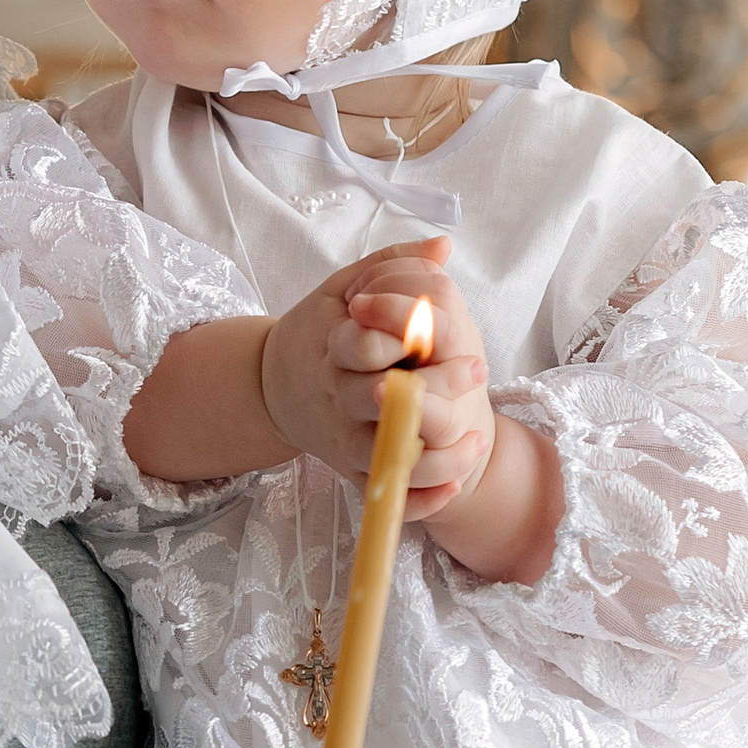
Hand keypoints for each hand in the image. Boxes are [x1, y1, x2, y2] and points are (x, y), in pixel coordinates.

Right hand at [260, 237, 492, 517]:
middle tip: (475, 368)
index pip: (364, 345)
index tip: (435, 322)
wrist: (272, 387)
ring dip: (438, 455)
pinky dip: (422, 500)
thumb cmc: (320, 332)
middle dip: (433, 388)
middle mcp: (339, 399)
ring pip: (391, 458)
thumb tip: (442, 247)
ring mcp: (346, 441)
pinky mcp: (354, 473)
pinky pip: (390, 498)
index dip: (402, 333)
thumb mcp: (342, 289)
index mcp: (334, 350)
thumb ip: (392, 266)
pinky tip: (453, 485)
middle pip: (384, 401)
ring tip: (475, 437)